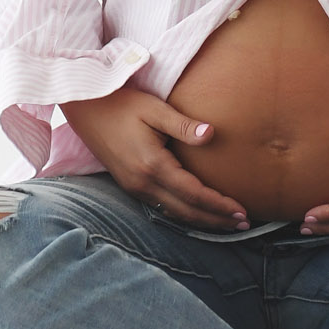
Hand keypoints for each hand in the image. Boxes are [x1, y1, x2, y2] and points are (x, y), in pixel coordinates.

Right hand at [59, 84, 249, 232]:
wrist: (85, 108)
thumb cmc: (121, 103)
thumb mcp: (154, 109)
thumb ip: (183, 125)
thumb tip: (211, 133)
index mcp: (152, 165)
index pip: (194, 194)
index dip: (219, 205)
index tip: (242, 211)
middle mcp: (142, 183)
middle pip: (186, 211)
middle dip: (216, 220)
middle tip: (244, 225)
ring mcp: (133, 187)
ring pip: (173, 213)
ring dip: (201, 220)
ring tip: (226, 223)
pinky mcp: (129, 185)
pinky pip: (162, 207)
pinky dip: (184, 214)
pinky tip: (197, 212)